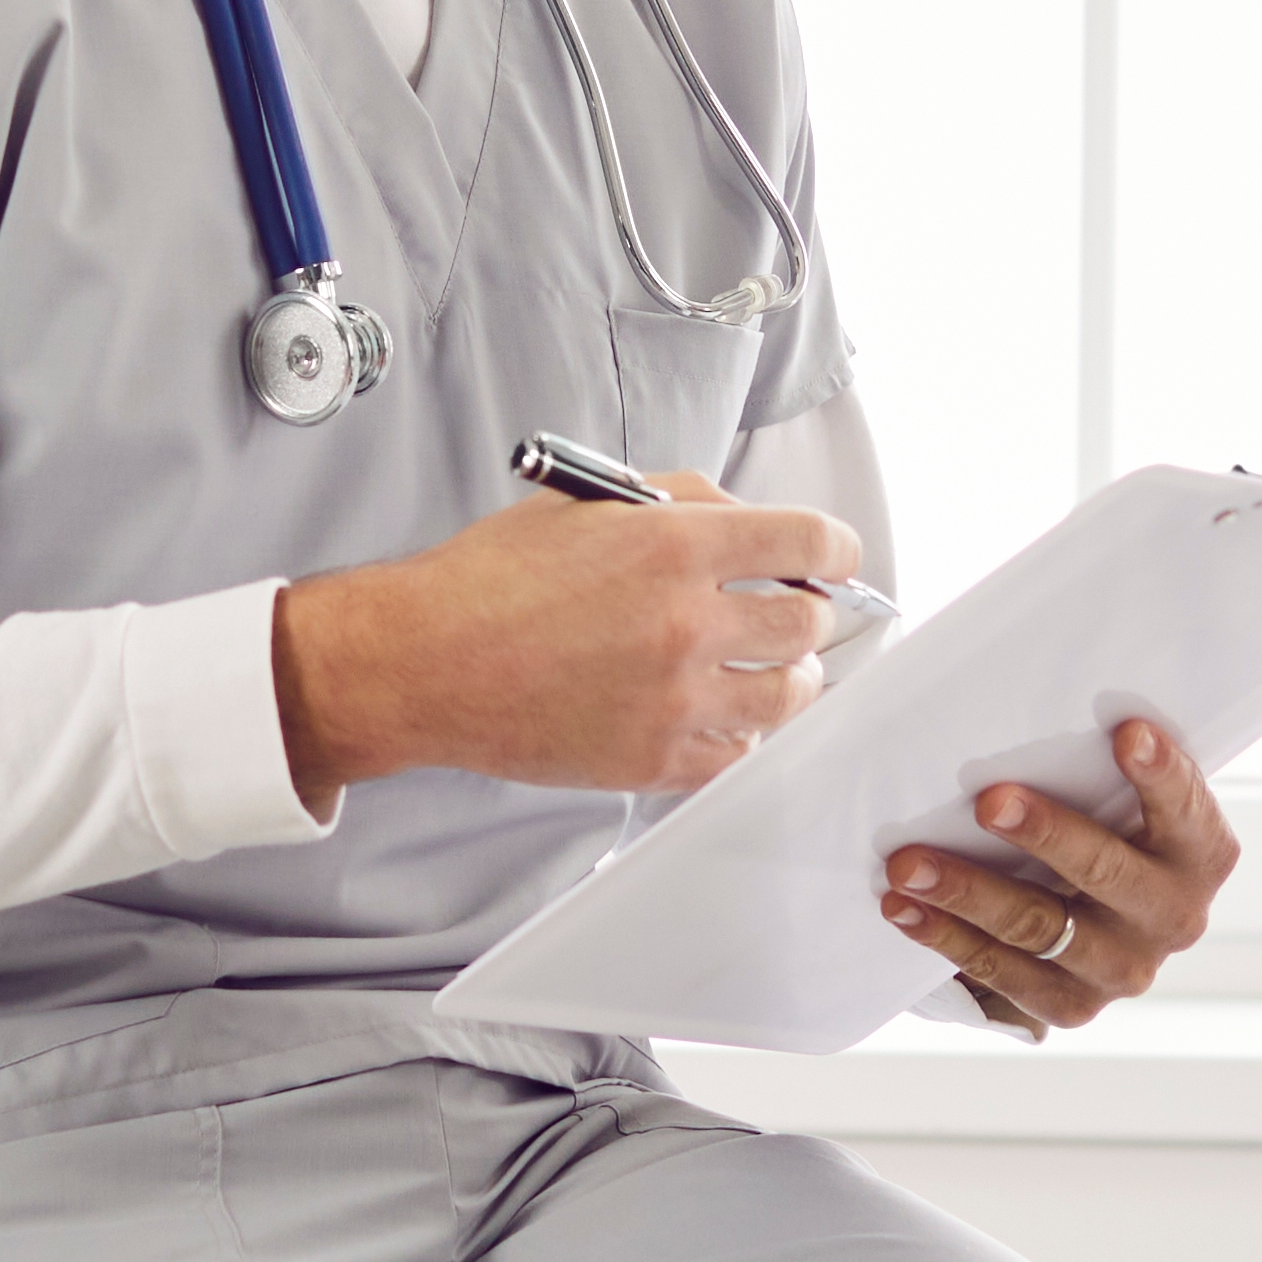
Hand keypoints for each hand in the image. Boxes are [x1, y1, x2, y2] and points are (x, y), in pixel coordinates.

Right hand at [275, 475, 853, 805]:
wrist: (426, 661)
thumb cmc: (490, 581)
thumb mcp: (584, 503)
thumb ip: (678, 501)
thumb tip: (746, 520)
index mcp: (671, 545)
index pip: (807, 540)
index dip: (836, 547)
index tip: (836, 557)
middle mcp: (684, 621)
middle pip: (807, 622)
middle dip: (806, 611)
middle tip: (789, 612)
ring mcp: (673, 698)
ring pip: (788, 694)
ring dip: (788, 676)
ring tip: (769, 668)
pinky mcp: (653, 760)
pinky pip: (739, 755)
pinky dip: (742, 733)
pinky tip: (722, 714)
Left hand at [876, 717, 1237, 1043]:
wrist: (1105, 925)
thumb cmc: (1106, 829)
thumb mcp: (1126, 801)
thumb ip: (1100, 767)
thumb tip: (1028, 693)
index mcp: (1201, 854)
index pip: (1186, 809)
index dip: (1161, 774)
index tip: (1127, 732)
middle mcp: (1175, 917)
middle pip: (1105, 872)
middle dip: (1045, 835)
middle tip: (989, 801)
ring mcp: (1124, 969)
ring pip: (1041, 928)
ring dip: (968, 892)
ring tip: (908, 864)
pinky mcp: (1072, 1006)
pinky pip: (1004, 974)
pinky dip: (947, 939)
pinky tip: (903, 910)